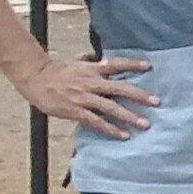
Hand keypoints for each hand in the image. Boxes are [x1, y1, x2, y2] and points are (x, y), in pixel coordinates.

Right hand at [19, 55, 155, 138]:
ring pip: (111, 107)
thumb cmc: (58, 71)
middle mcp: (91, 82)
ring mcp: (84, 97)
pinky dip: (111, 129)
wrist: (35, 79)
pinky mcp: (76, 111)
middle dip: (139, 95)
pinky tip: (124, 135)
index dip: (133, 64)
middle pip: (119, 88)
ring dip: (129, 116)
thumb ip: (92, 61)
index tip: (149, 67)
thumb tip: (103, 58)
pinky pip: (96, 121)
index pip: (116, 64)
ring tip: (145, 124)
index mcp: (93, 69)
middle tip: (157, 102)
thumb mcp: (78, 62)